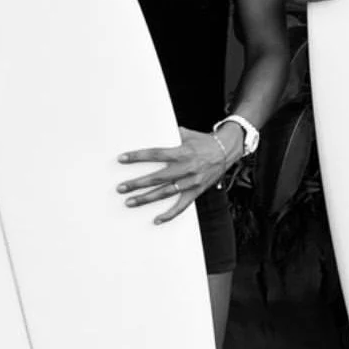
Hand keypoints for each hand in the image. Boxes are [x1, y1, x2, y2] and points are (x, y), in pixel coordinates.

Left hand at [117, 129, 231, 223]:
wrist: (227, 150)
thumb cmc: (204, 142)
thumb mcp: (187, 134)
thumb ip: (170, 135)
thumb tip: (153, 129)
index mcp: (182, 152)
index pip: (156, 154)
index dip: (138, 157)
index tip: (122, 159)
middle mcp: (186, 168)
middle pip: (157, 177)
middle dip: (137, 183)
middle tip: (121, 187)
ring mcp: (191, 182)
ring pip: (165, 193)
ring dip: (146, 198)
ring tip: (130, 202)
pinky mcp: (196, 191)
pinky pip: (182, 206)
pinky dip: (170, 214)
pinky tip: (157, 219)